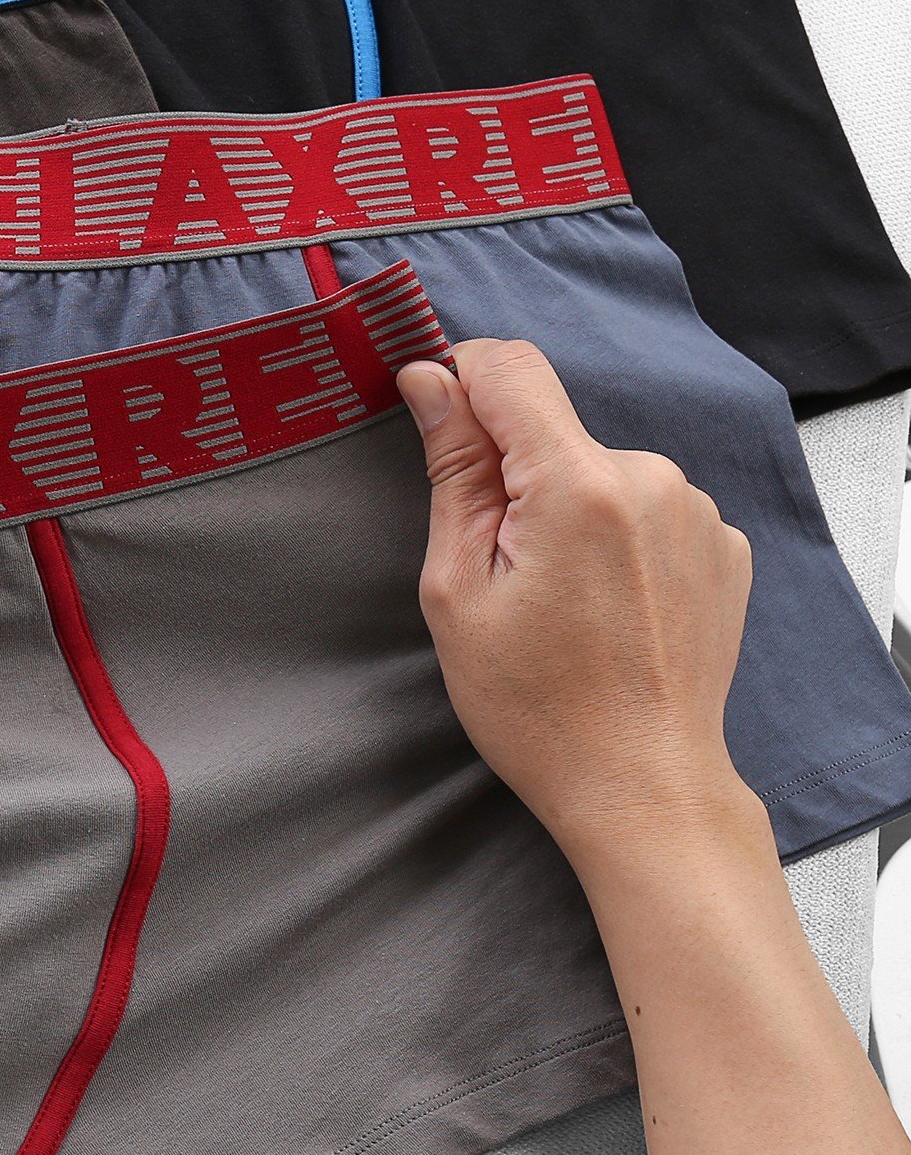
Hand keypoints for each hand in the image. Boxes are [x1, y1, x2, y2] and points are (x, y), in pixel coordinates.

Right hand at [400, 339, 757, 864]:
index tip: (433, 417)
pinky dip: (614, 543)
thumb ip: (452, 472)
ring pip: (600, 475)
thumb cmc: (536, 707)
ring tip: (558, 604)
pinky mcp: (722, 545)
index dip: (460, 379)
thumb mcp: (458, 590)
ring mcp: (696, 512)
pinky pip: (646, 512)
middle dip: (513, 482)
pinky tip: (604, 611)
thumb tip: (432, 382)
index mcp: (577, 484)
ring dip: (567, 514)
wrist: (640, 785)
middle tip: (499, 574)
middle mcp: (651, 478)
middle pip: (554, 434)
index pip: (510, 369)